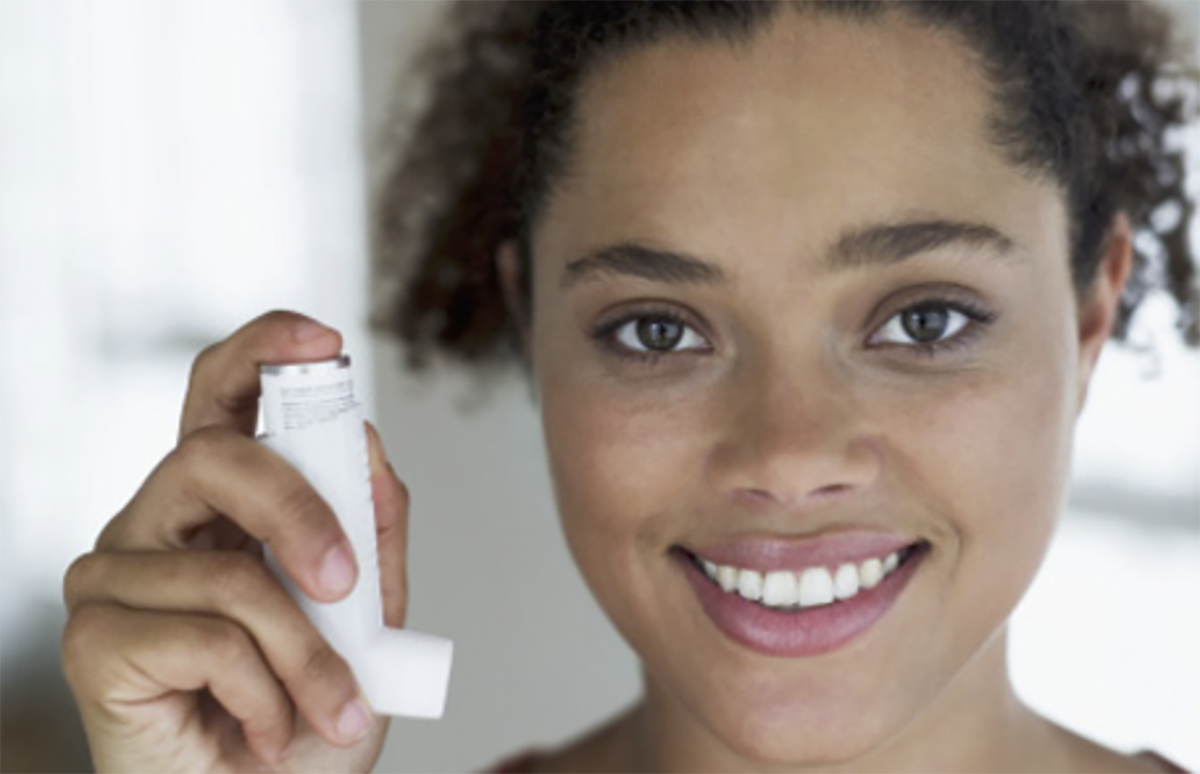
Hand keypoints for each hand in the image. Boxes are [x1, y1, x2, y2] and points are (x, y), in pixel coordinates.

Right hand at [62, 312, 410, 772]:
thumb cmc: (312, 721)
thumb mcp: (369, 618)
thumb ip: (370, 528)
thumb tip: (367, 442)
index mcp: (220, 506)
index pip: (221, 399)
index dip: (262, 350)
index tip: (323, 340)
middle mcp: (156, 525)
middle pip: (215, 455)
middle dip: (302, 513)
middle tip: (350, 588)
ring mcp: (114, 579)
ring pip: (229, 573)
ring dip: (306, 653)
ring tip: (331, 710)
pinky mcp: (92, 640)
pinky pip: (204, 636)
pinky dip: (266, 692)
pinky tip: (265, 730)